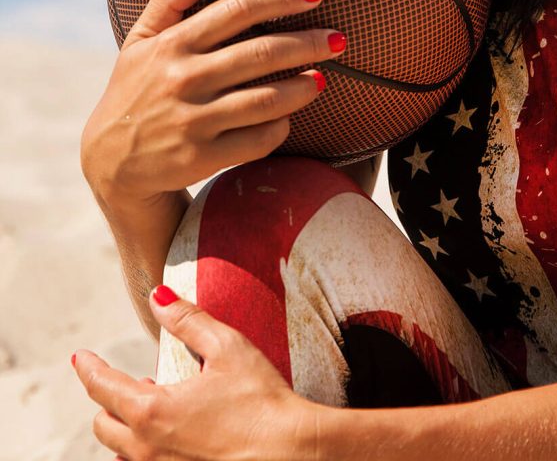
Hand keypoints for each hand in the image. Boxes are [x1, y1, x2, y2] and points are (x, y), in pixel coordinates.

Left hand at [72, 285, 321, 460]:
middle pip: (105, 425)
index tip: (81, 358)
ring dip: (127, 426)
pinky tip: (172, 433)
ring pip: (123, 451)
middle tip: (124, 380)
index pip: (104, 386)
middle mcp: (148, 448)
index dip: (90, 368)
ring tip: (150, 406)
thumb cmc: (261, 400)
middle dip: (108, 399)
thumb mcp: (226, 348)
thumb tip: (158, 296)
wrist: (290, 453)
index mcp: (152, 411)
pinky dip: (147, 447)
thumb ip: (188, 320)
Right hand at [80, 0, 346, 203]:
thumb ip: (167, 1)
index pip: (237, 10)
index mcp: (172, 44)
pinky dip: (279, 127)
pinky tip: (289, 118)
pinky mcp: (201, 157)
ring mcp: (193, 120)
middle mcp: (183, 78)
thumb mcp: (138, 42)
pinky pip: (256, 140)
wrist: (110, 162)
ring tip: (323, 79)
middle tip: (339, 39)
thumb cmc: (134, 92)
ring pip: (265, 100)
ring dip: (302, 88)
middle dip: (308, 43)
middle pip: (261, 53)